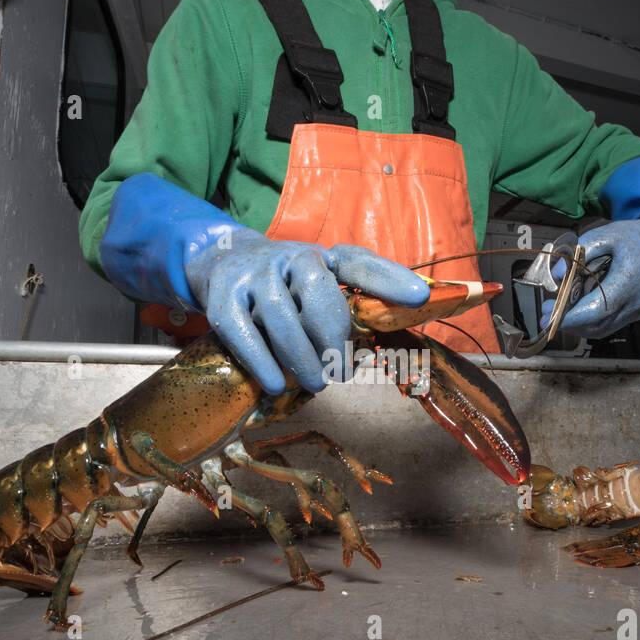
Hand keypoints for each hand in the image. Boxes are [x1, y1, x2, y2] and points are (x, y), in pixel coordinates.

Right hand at [188, 234, 428, 394]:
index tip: (420, 298)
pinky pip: (243, 334)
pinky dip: (262, 363)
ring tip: (316, 383)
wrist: (220, 261)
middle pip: (319, 297)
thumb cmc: (284, 284)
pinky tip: (276, 384)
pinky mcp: (223, 298)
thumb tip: (394, 330)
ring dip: (303, 359)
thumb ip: (354, 303)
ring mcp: (253, 275)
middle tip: (342, 372)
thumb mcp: (318, 284)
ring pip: (282, 320)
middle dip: (335, 341)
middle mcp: (288, 257)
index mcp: (320, 255)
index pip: (358, 264)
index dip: (390, 280)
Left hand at [540, 209, 639, 339]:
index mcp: (627, 285)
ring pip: (602, 330)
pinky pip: (612, 325)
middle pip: (594, 327)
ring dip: (579, 326)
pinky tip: (580, 311)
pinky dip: (593, 323)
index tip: (546, 314)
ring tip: (561, 313)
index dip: (567, 317)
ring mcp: (639, 312)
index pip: (592, 312)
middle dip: (568, 324)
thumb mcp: (610, 234)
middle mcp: (634, 305)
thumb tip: (557, 274)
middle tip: (547, 313)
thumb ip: (581, 252)